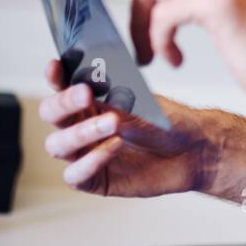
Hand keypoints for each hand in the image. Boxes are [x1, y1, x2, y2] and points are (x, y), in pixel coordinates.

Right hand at [38, 59, 215, 196]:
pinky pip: (76, 175)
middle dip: (64, 103)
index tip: (56, 66)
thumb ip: (113, 101)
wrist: (194, 150)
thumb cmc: (168, 122)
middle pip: (51, 115)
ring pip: (58, 145)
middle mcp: (82, 126)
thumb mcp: (142, 105)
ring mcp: (86, 153)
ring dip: (81, 132)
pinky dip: (91, 160)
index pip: (61, 87)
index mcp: (90, 102)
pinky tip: (114, 146)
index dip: (54, 76)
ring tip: (112, 122)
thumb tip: (89, 86)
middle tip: (85, 93)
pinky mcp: (96, 180)